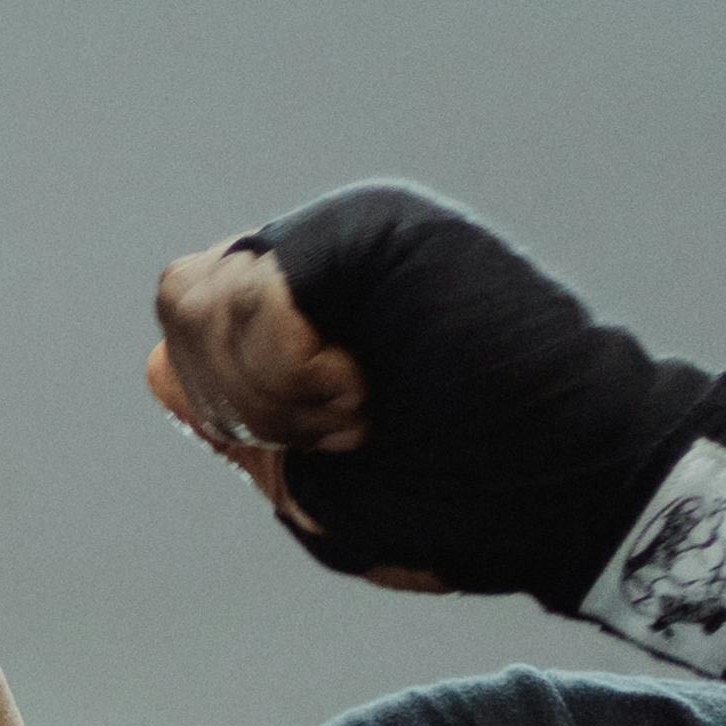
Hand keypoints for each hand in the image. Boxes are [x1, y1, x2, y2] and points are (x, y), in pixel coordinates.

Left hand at [141, 241, 441, 589]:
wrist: (569, 487)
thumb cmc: (468, 499)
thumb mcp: (319, 485)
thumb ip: (237, 426)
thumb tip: (156, 365)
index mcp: (308, 319)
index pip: (188, 334)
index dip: (227, 407)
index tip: (325, 445)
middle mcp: (323, 265)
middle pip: (181, 306)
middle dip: (240, 399)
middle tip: (348, 426)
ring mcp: (348, 237)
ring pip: (199, 299)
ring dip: (269, 392)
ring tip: (363, 408)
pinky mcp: (376, 226)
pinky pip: (253, 292)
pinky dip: (287, 374)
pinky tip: (362, 388)